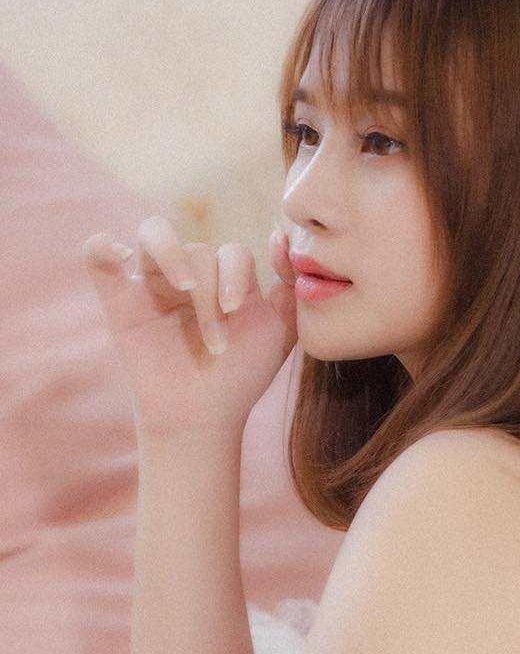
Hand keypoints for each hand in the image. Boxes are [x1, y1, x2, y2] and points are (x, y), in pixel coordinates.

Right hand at [82, 216, 298, 439]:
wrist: (203, 418)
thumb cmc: (241, 376)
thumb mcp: (280, 330)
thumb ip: (289, 286)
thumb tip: (279, 236)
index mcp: (224, 279)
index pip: (232, 253)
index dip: (235, 275)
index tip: (236, 312)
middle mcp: (189, 276)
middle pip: (198, 252)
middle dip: (210, 294)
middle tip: (216, 340)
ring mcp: (151, 285)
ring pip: (154, 236)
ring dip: (173, 259)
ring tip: (182, 289)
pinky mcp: (118, 302)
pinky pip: (96, 256)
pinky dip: (100, 246)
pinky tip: (118, 254)